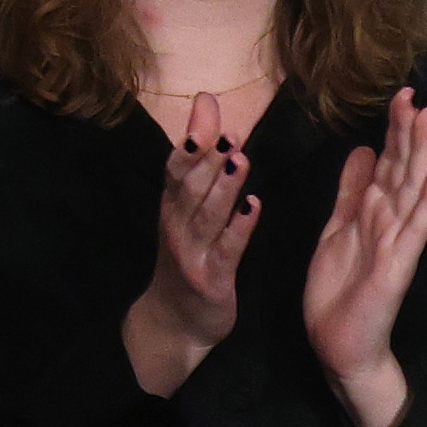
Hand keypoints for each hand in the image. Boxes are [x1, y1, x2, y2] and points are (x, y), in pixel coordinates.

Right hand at [123, 91, 262, 399]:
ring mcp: (193, 254)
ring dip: (224, 186)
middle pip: (190, 184)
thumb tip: (213, 124)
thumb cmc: (187, 261)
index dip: (192, 135)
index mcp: (172, 207)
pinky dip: (239, 227)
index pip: (177, 165)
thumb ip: (200, 172)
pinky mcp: (212, 280)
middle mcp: (177, 226)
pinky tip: (253, 206)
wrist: (174, 323)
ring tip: (240, 158)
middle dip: (207, 155)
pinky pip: (228, 250)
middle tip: (228, 129)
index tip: (207, 104)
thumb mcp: (186, 214)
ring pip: (208, 214)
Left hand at [303, 87, 426, 426]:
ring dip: (421, 155)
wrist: (340, 345)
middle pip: (403, 170)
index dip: (395, 131)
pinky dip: (426, 202)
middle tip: (416, 96)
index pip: (389, 163)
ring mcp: (397, 244)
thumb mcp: (338, 230)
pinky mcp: (396, 267)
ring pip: (410, 191)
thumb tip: (363, 152)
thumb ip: (351, 193)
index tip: (401, 96)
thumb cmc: (340, 293)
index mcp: (375, 214)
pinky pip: (413, 229)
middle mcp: (391, 224)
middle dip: (409, 133)